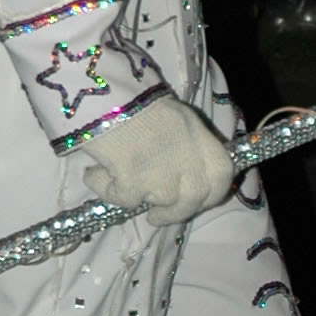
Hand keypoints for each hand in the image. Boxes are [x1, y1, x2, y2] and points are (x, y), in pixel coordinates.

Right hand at [83, 91, 233, 221]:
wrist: (114, 99)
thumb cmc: (145, 101)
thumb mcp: (180, 119)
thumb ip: (189, 146)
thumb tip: (183, 171)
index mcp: (205, 144)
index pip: (221, 181)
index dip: (210, 196)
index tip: (195, 202)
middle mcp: (190, 166)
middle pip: (192, 202)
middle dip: (174, 214)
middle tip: (156, 216)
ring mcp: (164, 180)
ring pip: (159, 204)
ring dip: (138, 198)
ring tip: (117, 181)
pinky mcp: (134, 187)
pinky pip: (121, 199)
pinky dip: (105, 188)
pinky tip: (94, 173)